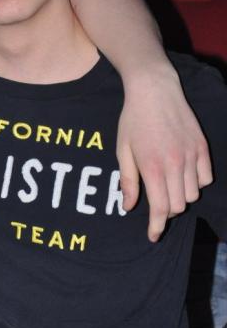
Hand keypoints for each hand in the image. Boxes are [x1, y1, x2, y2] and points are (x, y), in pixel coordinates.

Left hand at [117, 62, 211, 240]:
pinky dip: (195, 183)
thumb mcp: (122, 150)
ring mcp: (192, 156)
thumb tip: (128, 207)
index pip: (160, 208)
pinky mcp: (202, 148)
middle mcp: (175, 165)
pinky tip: (181, 174)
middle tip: (155, 203)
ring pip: (192, 194)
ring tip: (166, 185)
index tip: (153, 236)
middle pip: (178, 205)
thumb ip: (127, 181)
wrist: (154, 91)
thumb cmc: (133, 121)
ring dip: (180, 197)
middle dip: (166, 210)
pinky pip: (205, 179)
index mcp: (152, 167)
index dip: (157, 226)